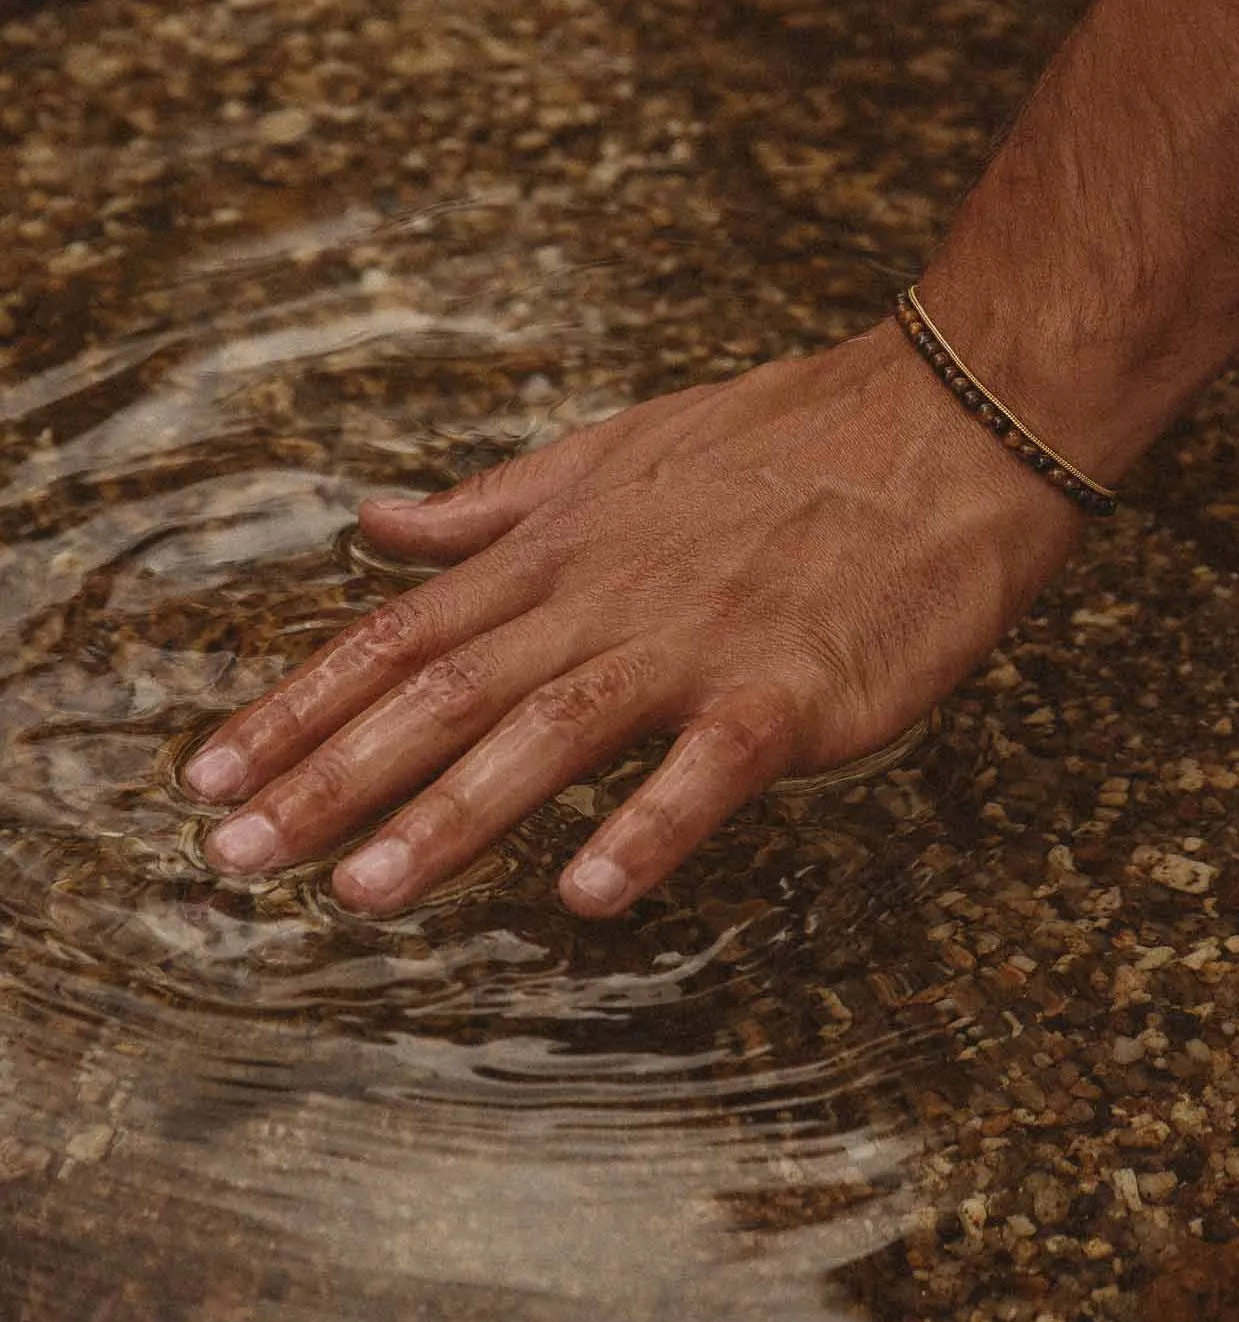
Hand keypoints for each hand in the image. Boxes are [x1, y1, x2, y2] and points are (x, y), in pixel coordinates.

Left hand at [191, 321, 1081, 917]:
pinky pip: (709, 769)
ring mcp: (696, 643)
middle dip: (329, 778)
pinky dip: (649, 827)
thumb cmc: (785, 443)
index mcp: (560, 550)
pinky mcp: (789, 688)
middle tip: (230, 856)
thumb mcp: (617, 452)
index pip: (402, 635)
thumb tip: (376, 524)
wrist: (944, 425)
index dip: (301, 706)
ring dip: (451, 816)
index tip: (210, 772)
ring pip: (550, 732)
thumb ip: (495, 506)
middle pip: (444, 692)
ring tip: (360, 895)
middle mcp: (605, 596)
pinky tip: (587, 896)